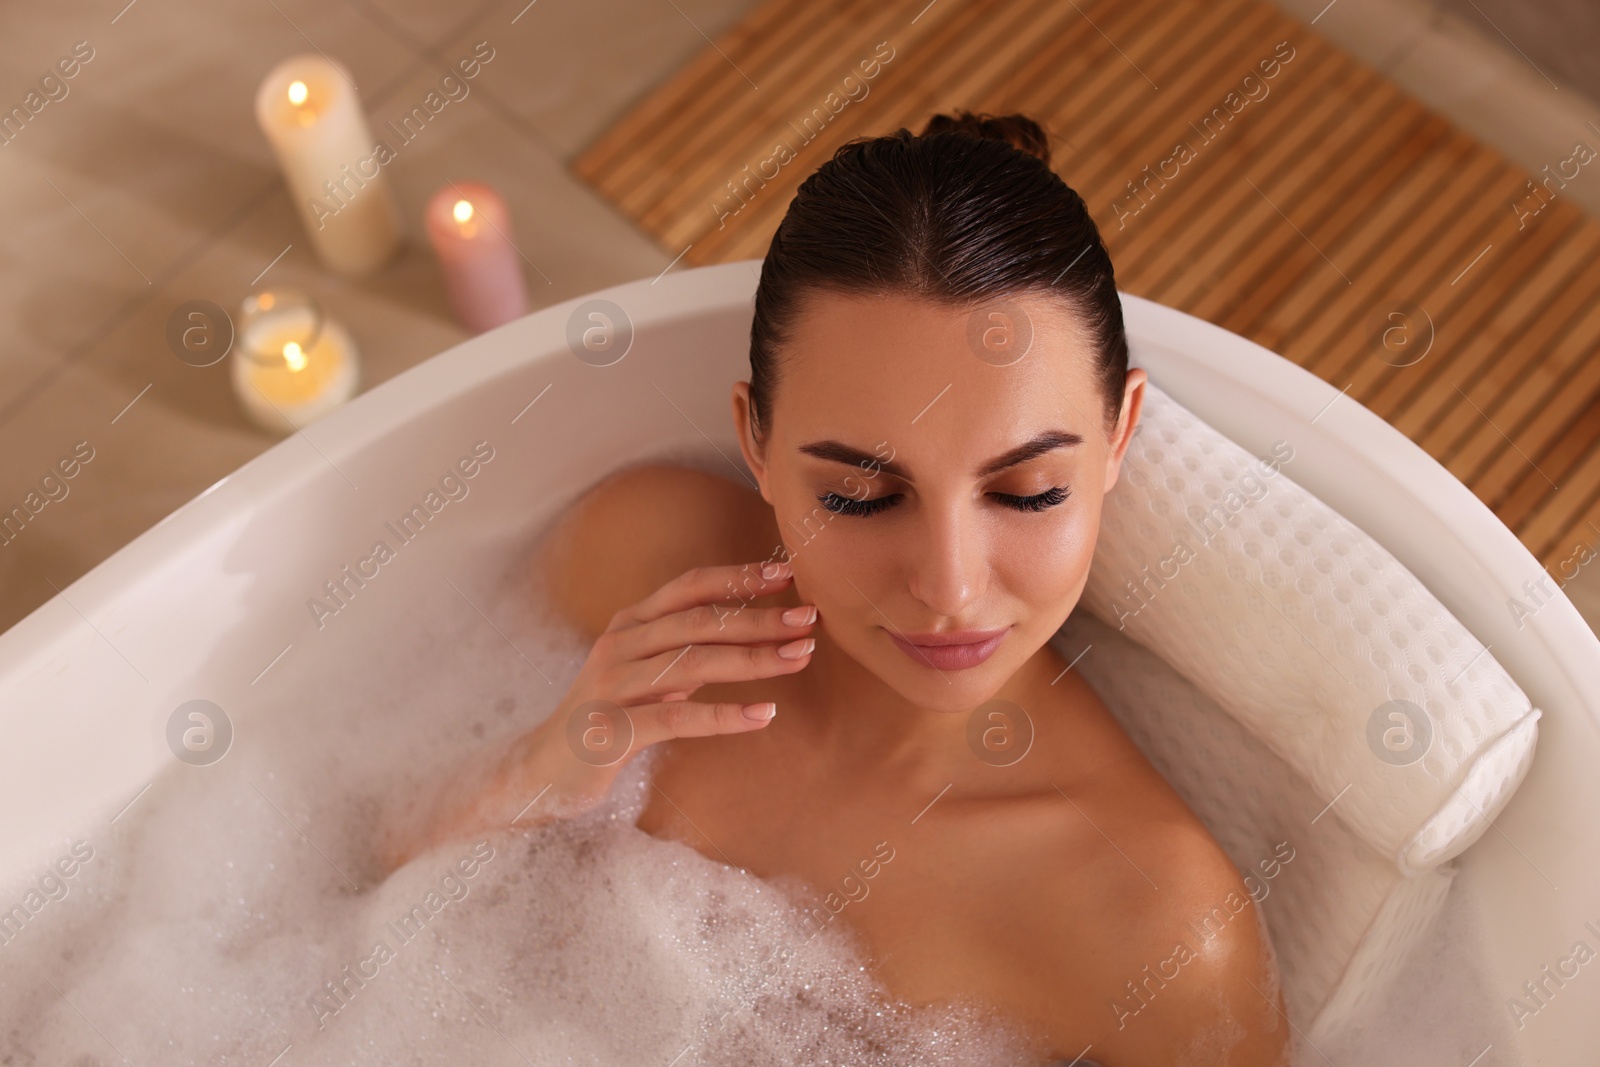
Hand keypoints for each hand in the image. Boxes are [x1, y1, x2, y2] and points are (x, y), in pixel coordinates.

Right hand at [392, 559, 814, 867]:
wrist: (543, 772)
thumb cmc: (608, 719)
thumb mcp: (647, 674)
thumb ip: (686, 649)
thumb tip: (749, 627)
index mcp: (630, 623)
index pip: (690, 587)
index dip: (739, 577)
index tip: (788, 574)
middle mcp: (619, 644)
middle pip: (699, 621)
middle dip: (759, 617)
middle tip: (809, 619)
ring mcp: (612, 686)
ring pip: (692, 663)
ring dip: (752, 658)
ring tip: (800, 657)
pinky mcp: (612, 731)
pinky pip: (677, 718)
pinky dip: (724, 716)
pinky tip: (764, 715)